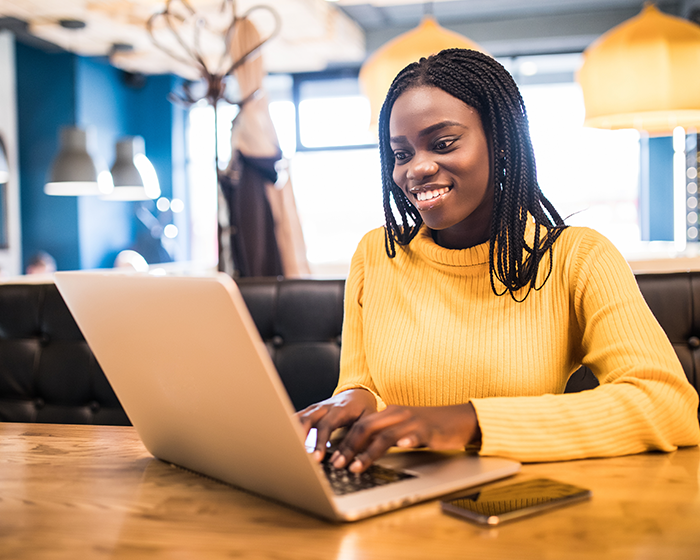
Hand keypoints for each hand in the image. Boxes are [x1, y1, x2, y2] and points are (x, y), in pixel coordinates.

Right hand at [295, 389, 376, 461]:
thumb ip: (359, 438)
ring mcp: (316, 408)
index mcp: (340, 409)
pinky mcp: (311, 411)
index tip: (317, 457)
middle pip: (307, 419)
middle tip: (299, 455)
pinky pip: (298, 418)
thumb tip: (350, 460)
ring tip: (289, 449)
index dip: (320, 442)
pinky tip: (286, 440)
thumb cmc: (363, 409)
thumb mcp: (368, 422)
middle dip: (300, 437)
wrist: (358, 393)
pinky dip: (291, 427)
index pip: (327, 426)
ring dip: (293, 432)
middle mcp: (325, 407)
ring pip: (300, 417)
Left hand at [328, 403, 480, 472]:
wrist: (460, 419)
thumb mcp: (402, 429)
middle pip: (366, 428)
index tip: (332, 457)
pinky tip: (401, 447)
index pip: (360, 425)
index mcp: (389, 413)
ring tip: (356, 467)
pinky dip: (407, 440)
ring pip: (385, 435)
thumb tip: (359, 452)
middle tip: (338, 464)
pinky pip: (416, 434)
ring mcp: (413, 421)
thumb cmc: (429, 427)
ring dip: (368, 452)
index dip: (344, 441)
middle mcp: (397, 414)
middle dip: (349, 447)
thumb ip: (383, 436)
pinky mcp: (429, 430)